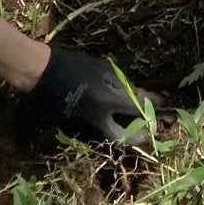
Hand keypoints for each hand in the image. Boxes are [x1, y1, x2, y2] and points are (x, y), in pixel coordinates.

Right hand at [24, 47, 157, 143]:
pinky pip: (97, 133)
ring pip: (110, 138)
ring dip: (124, 134)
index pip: (137, 108)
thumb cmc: (73, 65)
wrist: (40, 75)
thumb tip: (138, 94)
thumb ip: (121, 83)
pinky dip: (108, 129)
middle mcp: (97, 119)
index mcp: (106, 100)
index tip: (163, 103)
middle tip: (149, 130)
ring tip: (134, 124)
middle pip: (124, 138)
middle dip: (139, 137)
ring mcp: (84, 127)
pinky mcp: (74, 130)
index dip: (153, 105)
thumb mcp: (103, 68)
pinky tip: (113, 120)